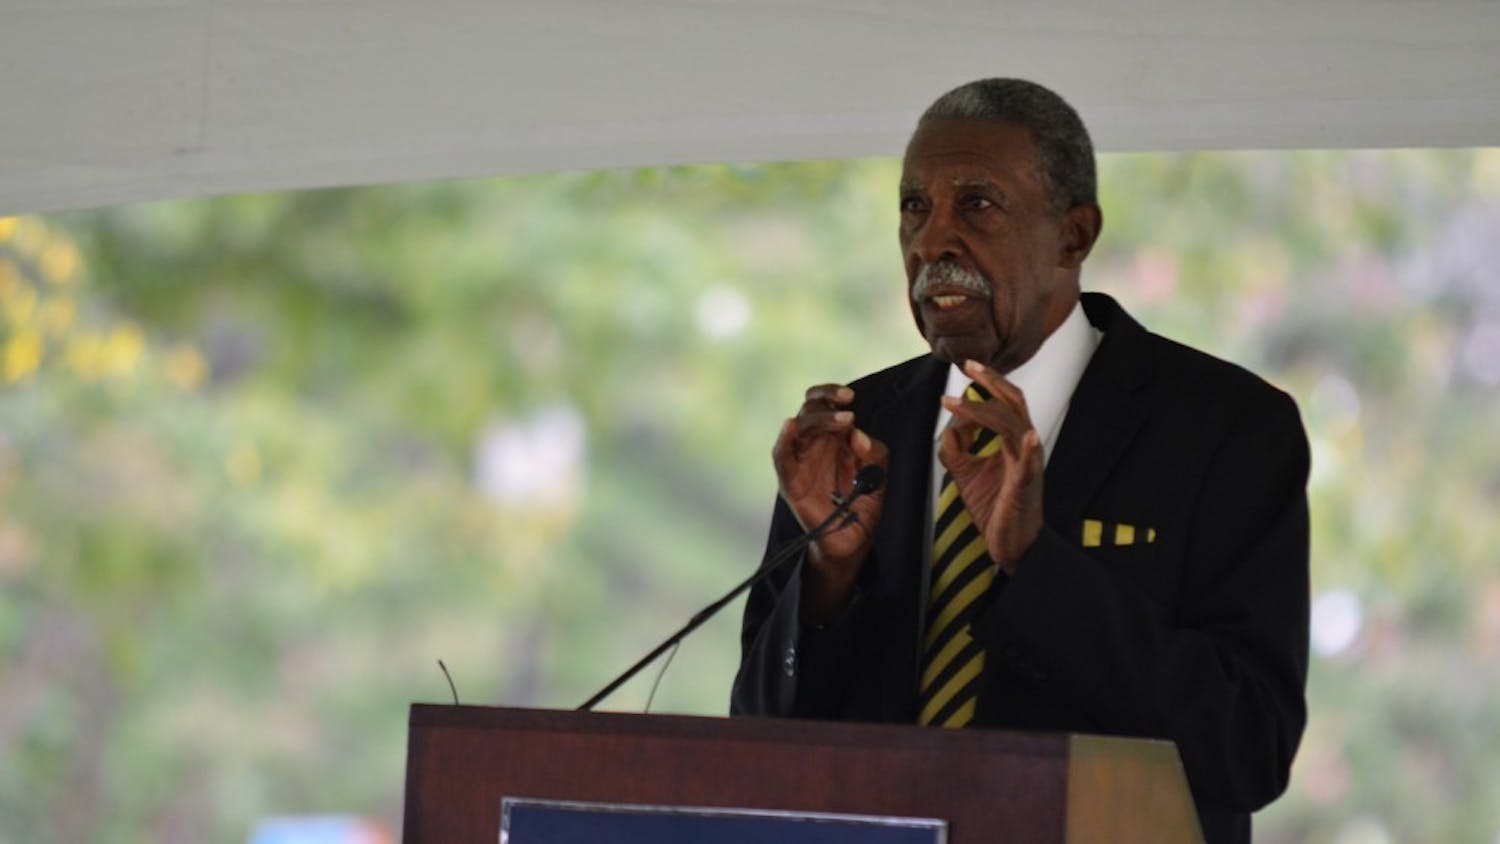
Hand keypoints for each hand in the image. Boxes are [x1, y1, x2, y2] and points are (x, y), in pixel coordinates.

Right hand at [772, 384, 888, 617]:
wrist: (851, 539)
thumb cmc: (862, 503)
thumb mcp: (878, 473)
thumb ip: (873, 451)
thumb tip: (857, 435)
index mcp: (832, 437)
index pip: (823, 403)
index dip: (832, 393)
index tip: (851, 397)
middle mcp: (813, 444)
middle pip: (809, 409)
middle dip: (827, 402)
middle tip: (850, 409)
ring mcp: (799, 461)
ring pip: (798, 426)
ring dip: (819, 419)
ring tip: (844, 422)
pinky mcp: (790, 480)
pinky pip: (781, 456)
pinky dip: (784, 440)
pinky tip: (789, 426)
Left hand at [938, 360, 1045, 573]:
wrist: (1010, 543)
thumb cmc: (995, 507)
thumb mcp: (966, 472)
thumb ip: (956, 449)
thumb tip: (948, 428)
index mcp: (1014, 441)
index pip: (1004, 402)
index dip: (986, 384)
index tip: (963, 371)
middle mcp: (1025, 446)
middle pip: (1014, 402)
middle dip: (991, 381)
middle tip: (967, 365)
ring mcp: (1028, 463)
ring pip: (1013, 425)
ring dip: (983, 411)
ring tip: (954, 403)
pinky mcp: (1026, 484)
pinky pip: (1031, 463)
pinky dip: (1031, 447)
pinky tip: (1029, 435)